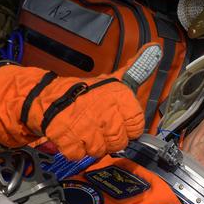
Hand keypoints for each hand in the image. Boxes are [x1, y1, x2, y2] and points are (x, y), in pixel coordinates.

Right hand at [26, 76, 145, 159]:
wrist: (49, 98)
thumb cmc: (83, 92)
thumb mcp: (112, 79)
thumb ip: (136, 69)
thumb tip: (155, 49)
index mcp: (119, 98)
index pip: (137, 126)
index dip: (127, 127)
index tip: (119, 122)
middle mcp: (107, 114)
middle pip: (120, 142)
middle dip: (109, 138)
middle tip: (98, 127)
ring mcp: (88, 129)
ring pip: (101, 151)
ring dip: (92, 145)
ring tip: (85, 131)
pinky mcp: (70, 141)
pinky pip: (80, 155)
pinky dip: (75, 149)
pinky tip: (73, 136)